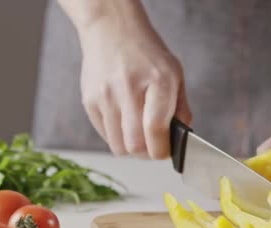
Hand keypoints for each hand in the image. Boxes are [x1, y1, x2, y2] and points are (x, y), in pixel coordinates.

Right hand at [78, 17, 190, 158]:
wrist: (111, 30)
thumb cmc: (146, 55)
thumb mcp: (174, 74)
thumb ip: (180, 109)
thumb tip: (179, 142)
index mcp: (158, 80)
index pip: (156, 130)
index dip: (162, 151)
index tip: (164, 151)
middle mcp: (129, 87)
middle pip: (135, 145)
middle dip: (146, 154)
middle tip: (151, 147)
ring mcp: (106, 95)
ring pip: (118, 146)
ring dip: (130, 148)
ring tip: (137, 135)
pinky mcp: (90, 101)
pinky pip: (105, 135)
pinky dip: (116, 136)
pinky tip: (122, 120)